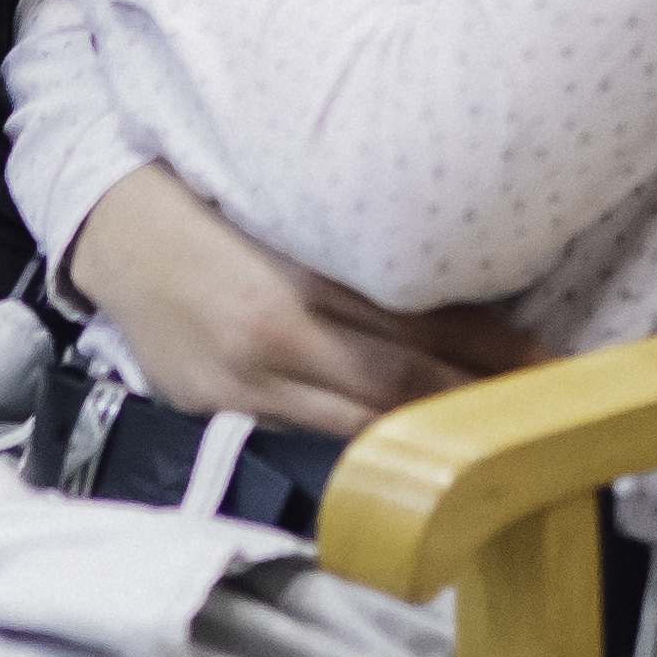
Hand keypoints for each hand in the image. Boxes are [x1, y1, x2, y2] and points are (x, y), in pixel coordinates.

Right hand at [64, 164, 542, 432]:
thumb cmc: (208, 202)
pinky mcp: (219, 412)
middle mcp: (272, 340)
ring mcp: (242, 388)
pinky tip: (405, 454)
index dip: (487, 350)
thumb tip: (458, 273)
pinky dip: (362, 444)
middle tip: (541, 411)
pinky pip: (306, 439)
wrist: (111, 226)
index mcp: (295, 279)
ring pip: (358, 426)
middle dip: (473, 402)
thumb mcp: (289, 210)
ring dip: (427, 435)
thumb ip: (362, 249)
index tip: (545, 361)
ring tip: (492, 442)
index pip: (413, 328)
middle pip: (396, 386)